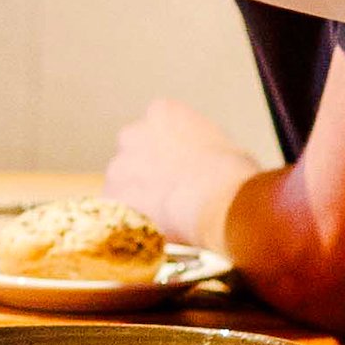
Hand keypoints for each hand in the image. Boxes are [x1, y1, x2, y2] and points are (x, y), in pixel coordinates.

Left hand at [105, 97, 267, 250]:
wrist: (217, 203)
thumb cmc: (232, 176)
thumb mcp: (225, 147)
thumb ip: (203, 148)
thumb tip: (207, 166)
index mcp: (163, 113)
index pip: (157, 128)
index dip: (169, 151)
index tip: (180, 168)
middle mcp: (134, 133)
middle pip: (134, 152)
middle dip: (146, 171)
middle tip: (168, 193)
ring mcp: (119, 165)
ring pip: (122, 182)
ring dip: (137, 197)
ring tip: (163, 218)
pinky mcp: (112, 197)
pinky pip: (117, 210)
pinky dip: (130, 221)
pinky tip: (151, 231)